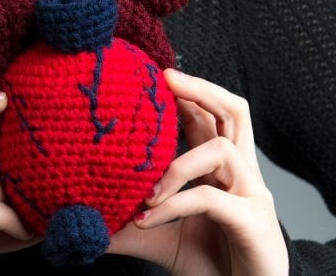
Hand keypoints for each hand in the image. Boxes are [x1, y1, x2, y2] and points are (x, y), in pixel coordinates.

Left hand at [109, 69, 287, 274]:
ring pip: (221, 150)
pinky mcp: (254, 222)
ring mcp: (252, 195)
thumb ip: (129, 225)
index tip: (153, 79)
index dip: (188, 93)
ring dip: (177, 165)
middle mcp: (243, 175)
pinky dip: (175, 204)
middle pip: (235, 112)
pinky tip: (148, 219)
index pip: (211, 116)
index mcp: (224, 171)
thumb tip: (82, 217)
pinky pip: (210, 199)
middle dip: (201, 89)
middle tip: (166, 79)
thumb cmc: (212, 263)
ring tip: (146, 192)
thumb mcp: (160, 240)